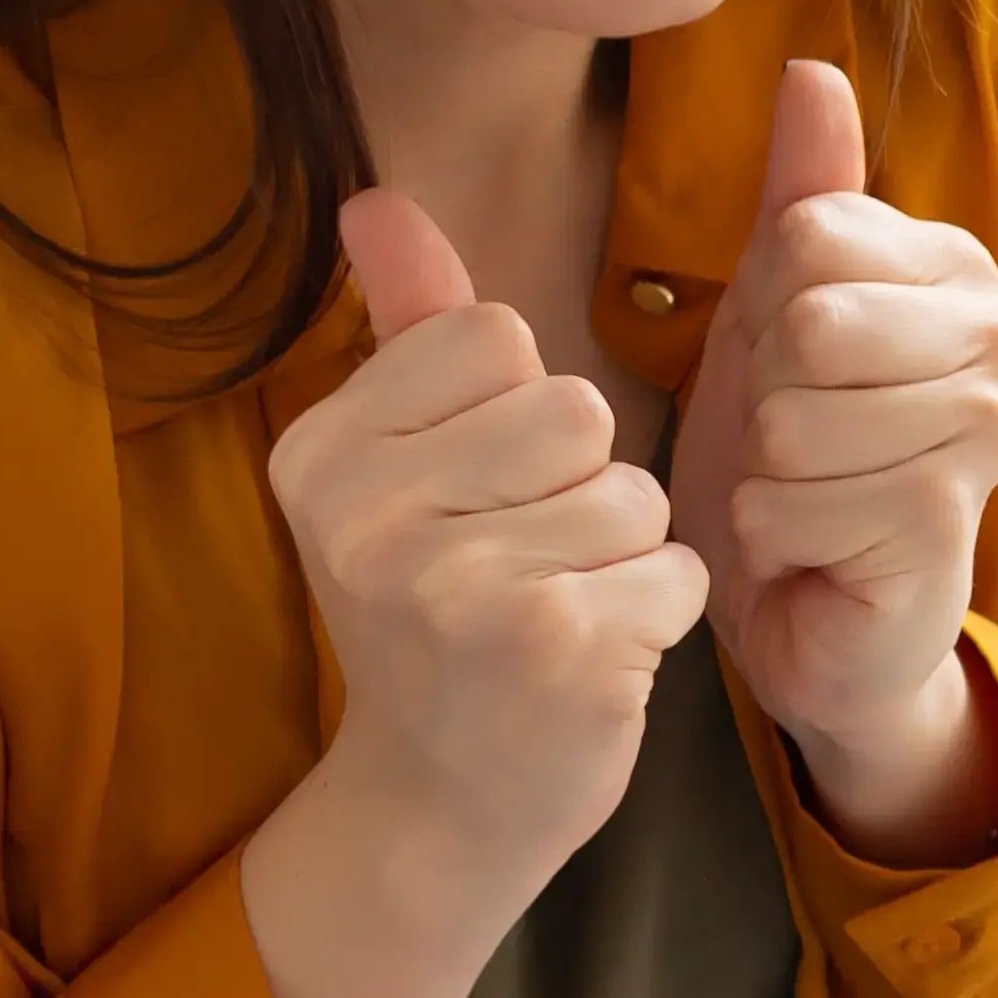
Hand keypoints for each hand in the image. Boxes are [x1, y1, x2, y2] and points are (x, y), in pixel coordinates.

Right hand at [241, 189, 710, 997]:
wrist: (442, 800)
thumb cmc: (435, 611)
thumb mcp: (397, 468)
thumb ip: (405, 327)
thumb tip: (376, 196)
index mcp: (319, 455)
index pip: (494, 336)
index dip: (517, 409)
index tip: (468, 495)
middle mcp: (369, 522)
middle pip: (576, 408)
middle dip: (581, 482)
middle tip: (517, 566)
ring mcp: (460, 592)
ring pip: (636, 491)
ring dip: (624, 552)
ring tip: (553, 613)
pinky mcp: (558, 653)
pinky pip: (678, 568)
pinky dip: (659, 614)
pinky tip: (591, 664)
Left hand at [671, 58, 997, 861]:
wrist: (817, 604)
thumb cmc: (798, 450)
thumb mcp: (777, 305)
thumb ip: (804, 189)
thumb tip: (812, 68)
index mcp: (957, 269)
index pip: (810, 237)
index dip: (766, 309)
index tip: (792, 363)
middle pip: (810, 321)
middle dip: (767, 393)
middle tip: (794, 440)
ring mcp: (991, 432)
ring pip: (802, 415)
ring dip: (767, 471)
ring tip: (805, 493)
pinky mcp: (954, 520)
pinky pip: (801, 498)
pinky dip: (777, 531)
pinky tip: (817, 547)